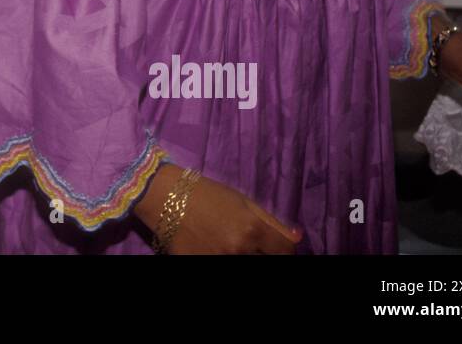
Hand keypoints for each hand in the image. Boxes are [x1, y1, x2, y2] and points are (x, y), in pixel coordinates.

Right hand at [165, 174, 302, 254]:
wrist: (163, 196)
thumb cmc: (206, 193)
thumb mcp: (242, 200)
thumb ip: (272, 222)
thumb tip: (297, 239)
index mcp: (252, 230)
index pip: (286, 252)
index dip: (285, 250)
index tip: (276, 247)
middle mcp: (238, 250)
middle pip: (266, 263)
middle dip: (262, 254)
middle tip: (250, 244)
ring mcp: (217, 261)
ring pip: (243, 266)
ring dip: (242, 257)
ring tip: (228, 243)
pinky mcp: (197, 266)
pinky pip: (218, 266)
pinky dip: (219, 258)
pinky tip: (212, 248)